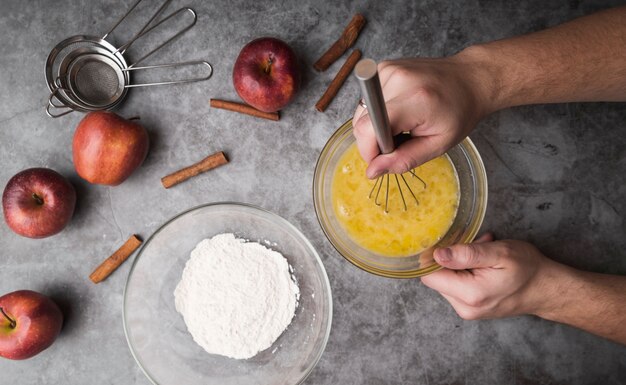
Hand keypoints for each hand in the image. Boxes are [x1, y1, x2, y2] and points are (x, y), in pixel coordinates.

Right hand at [352, 55, 492, 177]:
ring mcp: (388, 70)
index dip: (369, 150)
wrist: (469, 79)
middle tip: (401, 140)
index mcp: (415, 100)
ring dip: (376, 126)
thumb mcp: (438, 144)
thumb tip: (373, 170)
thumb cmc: (459, 111)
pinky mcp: (384, 68)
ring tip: (402, 124)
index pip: (369, 128)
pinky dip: (379, 112)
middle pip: (361, 122)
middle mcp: (398, 79)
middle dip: (375, 140)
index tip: (383, 159)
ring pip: (362, 113)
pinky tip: (399, 111)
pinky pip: (368, 101)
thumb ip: (404, 159)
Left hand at [421, 233, 561, 319]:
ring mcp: (467, 310)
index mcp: (469, 294)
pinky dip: (466, 272)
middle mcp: (464, 307)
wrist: (546, 289)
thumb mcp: (499, 253)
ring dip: (460, 264)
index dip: (434, 257)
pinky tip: (483, 265)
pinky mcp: (470, 308)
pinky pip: (457, 286)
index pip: (429, 276)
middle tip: (476, 248)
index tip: (450, 244)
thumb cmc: (528, 269)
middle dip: (451, 259)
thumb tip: (438, 255)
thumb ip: (466, 254)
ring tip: (484, 256)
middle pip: (437, 278)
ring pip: (447, 280)